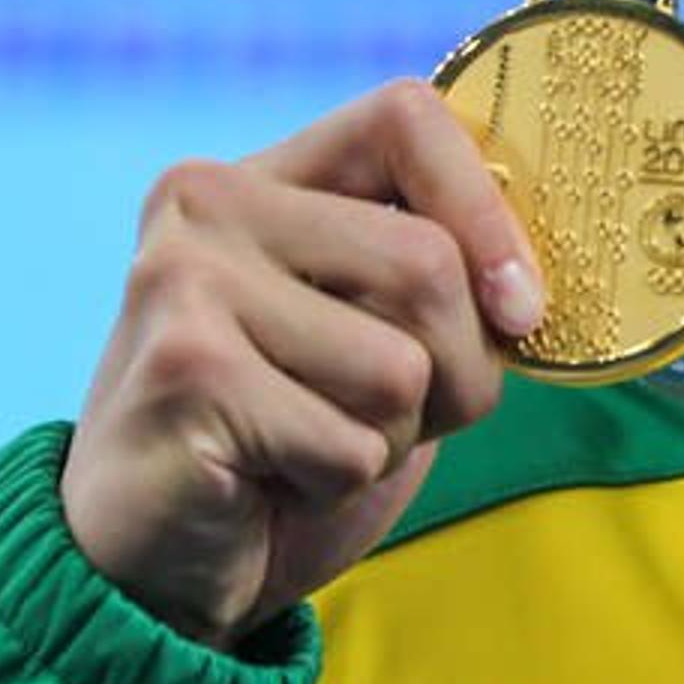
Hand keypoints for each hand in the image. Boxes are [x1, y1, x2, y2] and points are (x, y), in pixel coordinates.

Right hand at [62, 80, 544, 643]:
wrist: (150, 567)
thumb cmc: (283, 449)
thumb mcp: (373, 339)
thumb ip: (436, 282)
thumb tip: (532, 282)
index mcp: (262, 176)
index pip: (407, 116)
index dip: (489, 209)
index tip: (521, 308)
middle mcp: (207, 202)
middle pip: (428, 263)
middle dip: (452, 374)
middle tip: (381, 419)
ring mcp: (183, 281)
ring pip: (399, 366)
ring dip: (389, 439)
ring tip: (306, 446)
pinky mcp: (184, 372)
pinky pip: (351, 443)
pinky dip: (337, 484)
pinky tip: (267, 480)